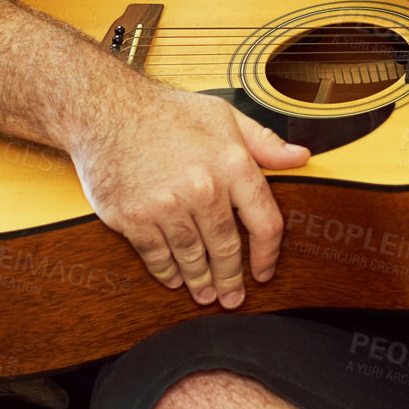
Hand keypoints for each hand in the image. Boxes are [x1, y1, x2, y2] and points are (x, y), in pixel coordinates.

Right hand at [70, 83, 309, 306]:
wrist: (107, 110)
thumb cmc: (168, 112)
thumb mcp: (225, 116)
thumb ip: (265, 142)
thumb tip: (301, 158)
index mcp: (232, 164)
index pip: (264, 222)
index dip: (268, 254)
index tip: (265, 272)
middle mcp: (204, 188)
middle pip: (227, 248)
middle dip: (231, 278)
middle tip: (233, 298)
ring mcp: (167, 206)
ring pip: (192, 257)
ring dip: (200, 281)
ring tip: (205, 294)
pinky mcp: (134, 218)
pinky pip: (157, 256)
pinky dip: (167, 272)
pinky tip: (173, 278)